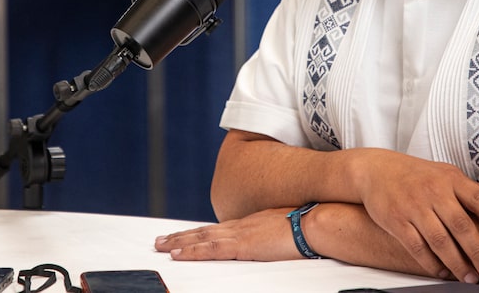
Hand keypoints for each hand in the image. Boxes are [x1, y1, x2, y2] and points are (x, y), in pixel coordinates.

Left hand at [154, 208, 303, 261]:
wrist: (317, 223)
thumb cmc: (311, 227)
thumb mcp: (290, 231)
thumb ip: (277, 237)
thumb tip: (279, 242)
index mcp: (253, 223)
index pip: (220, 229)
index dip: (200, 233)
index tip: (186, 236)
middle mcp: (242, 225)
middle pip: (205, 231)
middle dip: (182, 236)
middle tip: (162, 240)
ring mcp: (241, 233)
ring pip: (202, 238)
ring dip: (179, 242)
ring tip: (161, 247)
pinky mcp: (243, 245)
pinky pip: (211, 249)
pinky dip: (192, 251)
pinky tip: (178, 254)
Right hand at [350, 149, 478, 283]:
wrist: (375, 170)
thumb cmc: (416, 174)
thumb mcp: (443, 172)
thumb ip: (467, 189)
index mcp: (449, 178)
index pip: (478, 197)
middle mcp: (433, 191)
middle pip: (461, 225)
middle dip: (478, 251)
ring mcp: (414, 206)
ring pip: (440, 241)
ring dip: (457, 263)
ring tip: (469, 278)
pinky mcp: (396, 221)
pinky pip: (417, 247)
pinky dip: (432, 263)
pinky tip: (442, 271)